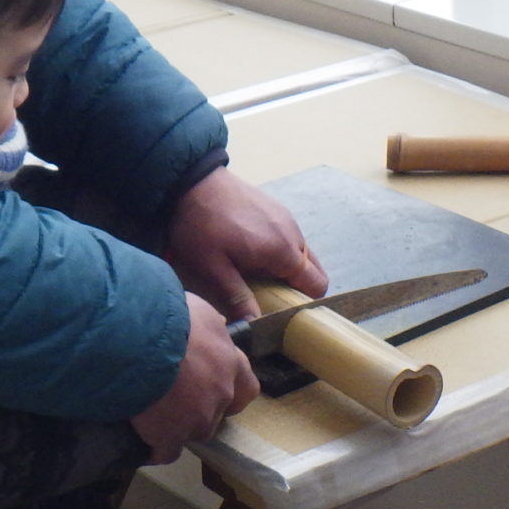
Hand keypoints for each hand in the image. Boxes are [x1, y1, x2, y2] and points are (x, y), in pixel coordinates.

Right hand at [131, 292, 259, 463]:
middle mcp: (220, 390)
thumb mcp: (196, 308)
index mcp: (228, 359)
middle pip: (217, 411)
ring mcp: (198, 417)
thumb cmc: (165, 314)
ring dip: (178, 428)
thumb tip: (213, 324)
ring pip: (193, 432)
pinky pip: (166, 451)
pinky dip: (155, 448)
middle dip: (200, 409)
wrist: (138, 338)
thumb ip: (207, 324)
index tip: (217, 390)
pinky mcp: (170, 435)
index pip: (245, 386)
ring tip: (152, 417)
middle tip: (176, 400)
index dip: (231, 391)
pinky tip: (142, 441)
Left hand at [165, 167, 326, 321]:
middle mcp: (292, 233)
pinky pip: (290, 238)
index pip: (316, 285)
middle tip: (272, 300)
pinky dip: (282, 252)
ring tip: (259, 279)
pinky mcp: (276, 209)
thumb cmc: (200, 226)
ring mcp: (286, 218)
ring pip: (302, 254)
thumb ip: (237, 298)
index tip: (285, 313)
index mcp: (283, 251)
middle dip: (299, 288)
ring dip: (289, 270)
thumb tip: (254, 326)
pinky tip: (255, 255)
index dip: (306, 303)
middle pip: (314, 271)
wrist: (191, 181)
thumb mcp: (213, 269)